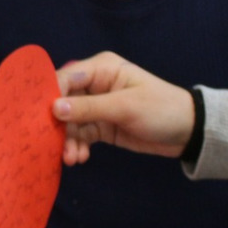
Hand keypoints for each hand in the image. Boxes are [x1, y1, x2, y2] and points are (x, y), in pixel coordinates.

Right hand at [52, 52, 196, 163]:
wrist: (187, 132)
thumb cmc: (161, 109)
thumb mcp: (126, 107)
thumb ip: (89, 108)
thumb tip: (54, 109)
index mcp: (101, 69)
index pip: (66, 78)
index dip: (50, 96)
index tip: (39, 118)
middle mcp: (95, 85)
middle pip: (63, 102)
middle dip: (58, 124)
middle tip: (52, 144)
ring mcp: (97, 106)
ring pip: (70, 123)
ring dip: (67, 140)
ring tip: (71, 158)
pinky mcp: (101, 126)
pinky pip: (80, 135)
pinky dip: (77, 146)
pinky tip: (79, 158)